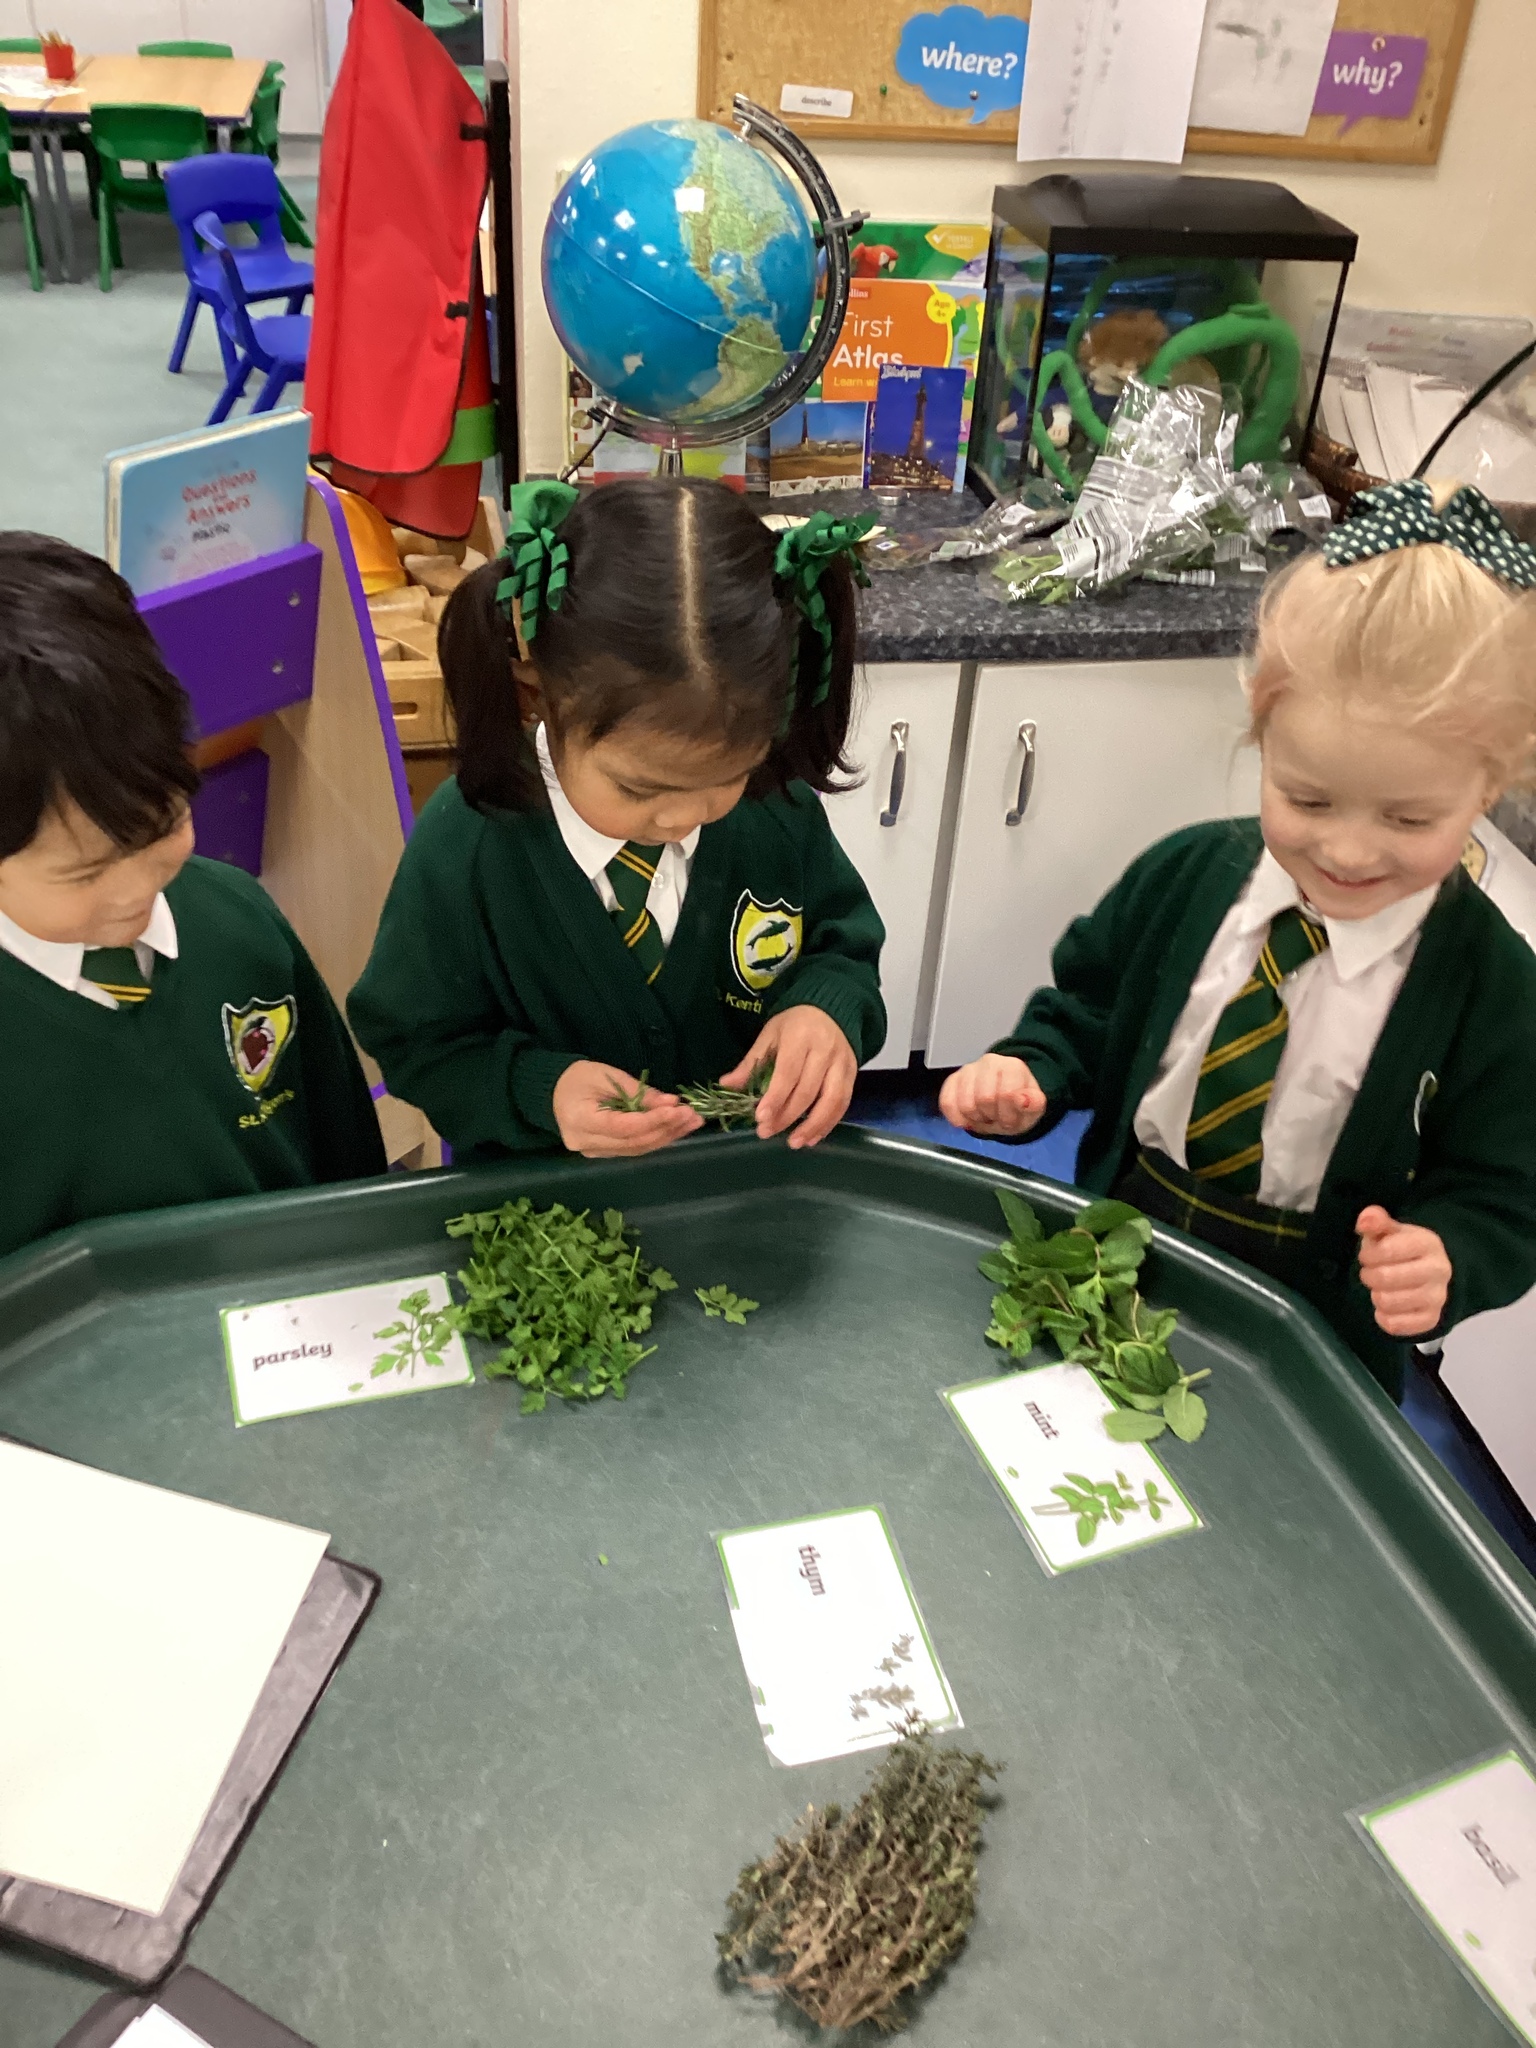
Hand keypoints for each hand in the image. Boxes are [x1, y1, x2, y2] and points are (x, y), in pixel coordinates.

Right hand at [551, 1061, 702, 1157]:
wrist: (553, 1092)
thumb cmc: (577, 1078)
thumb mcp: (607, 1076)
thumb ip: (639, 1093)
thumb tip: (672, 1103)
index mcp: (581, 1121)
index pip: (624, 1127)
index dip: (654, 1120)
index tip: (679, 1109)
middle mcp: (586, 1144)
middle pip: (635, 1142)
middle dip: (667, 1129)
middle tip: (694, 1116)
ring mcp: (594, 1153)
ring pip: (637, 1149)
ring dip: (667, 1136)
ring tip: (691, 1122)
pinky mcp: (603, 1153)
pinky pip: (633, 1148)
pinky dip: (656, 1138)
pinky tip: (675, 1128)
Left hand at [719, 1005, 857, 1149]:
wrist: (831, 1009)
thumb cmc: (795, 1024)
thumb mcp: (769, 1035)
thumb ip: (751, 1063)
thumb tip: (726, 1086)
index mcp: (800, 1037)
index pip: (788, 1073)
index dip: (775, 1098)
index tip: (760, 1118)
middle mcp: (825, 1051)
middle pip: (807, 1091)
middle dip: (787, 1116)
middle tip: (766, 1133)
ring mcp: (842, 1063)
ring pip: (831, 1101)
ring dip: (812, 1126)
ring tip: (794, 1142)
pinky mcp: (853, 1073)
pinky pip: (843, 1103)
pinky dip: (828, 1123)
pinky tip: (813, 1137)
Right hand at [939, 1054, 1047, 1137]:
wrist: (1005, 1100)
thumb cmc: (1018, 1104)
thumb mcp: (1034, 1109)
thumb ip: (1034, 1104)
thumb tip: (1024, 1100)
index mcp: (1013, 1066)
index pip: (1007, 1094)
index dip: (1008, 1115)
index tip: (1011, 1119)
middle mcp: (989, 1062)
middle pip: (984, 1099)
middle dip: (992, 1117)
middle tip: (997, 1117)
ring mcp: (968, 1070)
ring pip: (965, 1104)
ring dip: (975, 1119)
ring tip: (985, 1115)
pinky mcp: (952, 1080)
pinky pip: (947, 1102)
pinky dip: (956, 1118)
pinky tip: (967, 1119)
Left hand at [1356, 1206, 1451, 1336]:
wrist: (1431, 1271)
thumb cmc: (1403, 1249)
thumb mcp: (1391, 1230)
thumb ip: (1376, 1221)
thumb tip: (1365, 1220)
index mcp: (1428, 1243)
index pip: (1386, 1250)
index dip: (1368, 1254)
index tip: (1367, 1256)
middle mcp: (1438, 1270)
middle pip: (1385, 1278)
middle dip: (1369, 1275)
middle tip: (1370, 1272)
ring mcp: (1437, 1297)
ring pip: (1387, 1302)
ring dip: (1375, 1295)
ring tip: (1380, 1287)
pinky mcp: (1431, 1320)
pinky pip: (1394, 1325)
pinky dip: (1383, 1317)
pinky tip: (1387, 1306)